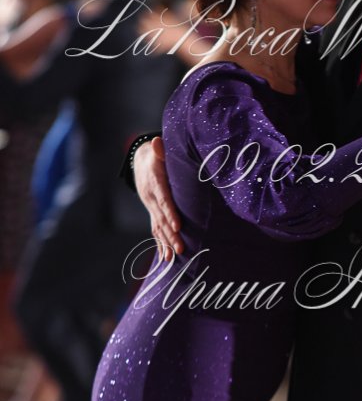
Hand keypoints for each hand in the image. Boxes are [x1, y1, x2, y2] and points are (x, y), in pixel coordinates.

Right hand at [134, 137, 182, 259]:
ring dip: (166, 243)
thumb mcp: (157, 151)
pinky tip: (166, 258)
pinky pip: (155, 230)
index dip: (170, 213)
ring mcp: (150, 207)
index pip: (164, 200)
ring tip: (173, 259)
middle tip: (182, 249)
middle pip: (162, 219)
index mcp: (155, 184)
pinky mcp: (152, 212)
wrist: (142, 162)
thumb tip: (156, 141)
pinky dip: (160, 243)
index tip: (178, 226)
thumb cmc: (156, 156)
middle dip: (171, 235)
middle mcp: (151, 199)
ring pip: (158, 227)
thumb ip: (159, 150)